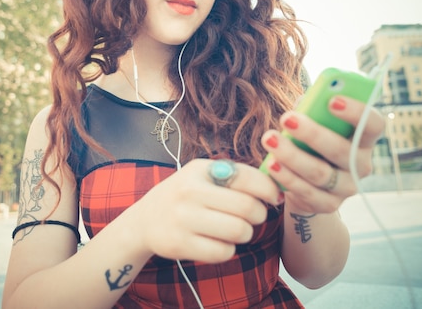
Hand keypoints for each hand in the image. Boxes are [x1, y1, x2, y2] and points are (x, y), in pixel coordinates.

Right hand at [128, 159, 282, 263]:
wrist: (144, 221)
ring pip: (239, 231)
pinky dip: (228, 250)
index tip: (275, 197)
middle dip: (259, 215)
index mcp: (200, 170)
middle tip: (254, 217)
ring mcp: (183, 219)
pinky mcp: (180, 244)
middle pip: (247, 208)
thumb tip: (276, 187)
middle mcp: (189, 192)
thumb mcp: (202, 176)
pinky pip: (223, 252)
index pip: (247, 177)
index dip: (269, 189)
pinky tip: (218, 242)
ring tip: (236, 229)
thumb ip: (235, 177)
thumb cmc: (184, 196)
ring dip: (246, 233)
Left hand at [260, 95, 384, 213]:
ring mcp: (347, 188)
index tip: (332, 100)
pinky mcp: (329, 204)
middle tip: (286, 118)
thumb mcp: (315, 124)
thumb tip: (304, 102)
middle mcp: (362, 165)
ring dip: (292, 155)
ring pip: (320, 172)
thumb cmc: (311, 142)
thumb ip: (313, 110)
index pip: (372, 124)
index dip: (357, 112)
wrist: (307, 182)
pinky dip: (286, 177)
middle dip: (312, 133)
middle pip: (341, 150)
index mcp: (365, 139)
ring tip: (269, 139)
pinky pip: (307, 192)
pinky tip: (271, 164)